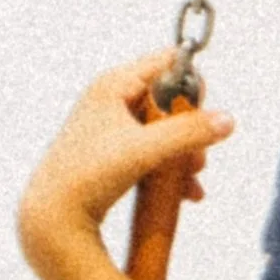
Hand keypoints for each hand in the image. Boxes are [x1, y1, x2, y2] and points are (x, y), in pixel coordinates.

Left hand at [18, 54, 233, 265]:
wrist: (53, 217)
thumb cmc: (89, 175)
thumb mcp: (145, 150)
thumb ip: (188, 132)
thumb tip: (227, 120)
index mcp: (113, 84)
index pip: (166, 62)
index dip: (189, 83)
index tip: (202, 112)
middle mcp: (111, 100)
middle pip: (168, 100)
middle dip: (190, 130)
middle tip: (199, 156)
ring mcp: (110, 127)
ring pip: (163, 129)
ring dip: (184, 153)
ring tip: (192, 178)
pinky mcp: (111, 153)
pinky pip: (152, 150)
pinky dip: (170, 167)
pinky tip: (185, 193)